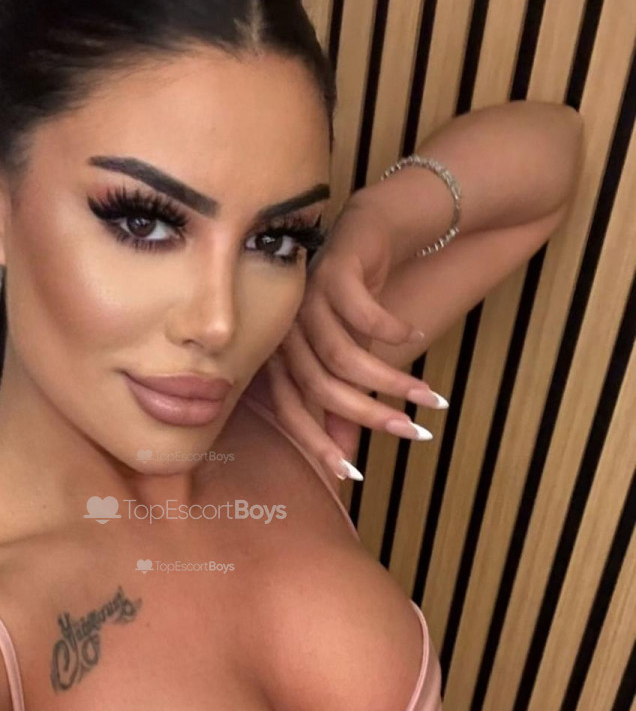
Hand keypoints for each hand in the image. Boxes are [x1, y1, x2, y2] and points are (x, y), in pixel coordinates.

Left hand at [265, 198, 445, 480]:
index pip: (292, 411)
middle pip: (321, 387)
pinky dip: (390, 329)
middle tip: (414, 432)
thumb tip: (346, 459)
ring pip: (343, 355)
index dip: (318, 445)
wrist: (365, 235)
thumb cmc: (352, 307)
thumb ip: (341, 407)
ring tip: (429, 396)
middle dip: (369, 415)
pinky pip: (360, 312)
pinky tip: (416, 332)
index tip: (354, 475)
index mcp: (281, 358)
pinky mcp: (331, 271)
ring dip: (390, 380)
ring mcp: (304, 301)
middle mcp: (285, 332)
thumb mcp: (350, 360)